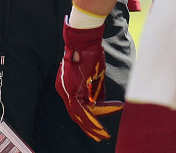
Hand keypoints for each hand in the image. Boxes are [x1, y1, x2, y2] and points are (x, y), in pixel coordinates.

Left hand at [55, 21, 121, 140]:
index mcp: (66, 85)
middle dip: (89, 127)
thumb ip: (95, 89)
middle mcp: (64, 90)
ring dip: (93, 125)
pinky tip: (112, 112)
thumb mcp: (93, 74)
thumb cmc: (89, 52)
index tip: (97, 124)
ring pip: (80, 114)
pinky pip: (87, 107)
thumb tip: (98, 102)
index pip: (76, 107)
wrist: (83, 39)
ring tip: (103, 134)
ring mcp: (67, 90)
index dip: (87, 117)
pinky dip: (100, 111)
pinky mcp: (74, 89)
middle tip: (100, 137)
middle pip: (76, 114)